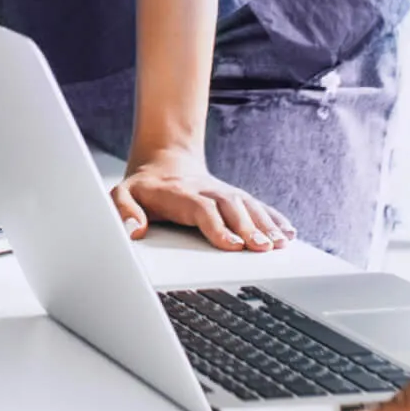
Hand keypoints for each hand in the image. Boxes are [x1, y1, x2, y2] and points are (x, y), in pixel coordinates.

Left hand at [113, 148, 294, 251]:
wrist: (164, 162)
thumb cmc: (144, 187)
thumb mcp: (121, 194)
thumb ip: (123, 210)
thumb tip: (135, 230)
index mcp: (180, 193)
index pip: (201, 209)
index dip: (217, 226)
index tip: (232, 245)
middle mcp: (207, 190)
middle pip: (231, 207)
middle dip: (248, 227)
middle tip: (263, 248)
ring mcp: (224, 192)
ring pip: (248, 206)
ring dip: (266, 225)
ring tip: (281, 244)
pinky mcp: (236, 197)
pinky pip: (258, 206)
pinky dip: (274, 219)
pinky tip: (288, 233)